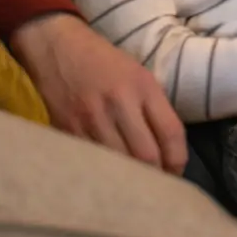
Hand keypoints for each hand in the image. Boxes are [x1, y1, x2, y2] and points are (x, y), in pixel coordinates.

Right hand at [10, 13, 186, 173]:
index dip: (178, 162)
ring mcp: (91, 119)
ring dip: (129, 181)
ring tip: (133, 188)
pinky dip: (103, 175)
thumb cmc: (104, 62)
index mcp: (144, 86)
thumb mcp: (138, 75)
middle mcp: (120, 103)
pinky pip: (92, 163)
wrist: (58, 48)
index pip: (171, 133)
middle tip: (156, 187)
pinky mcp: (67, 131)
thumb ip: (153, 109)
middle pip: (147, 156)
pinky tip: (107, 179)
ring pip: (119, 165)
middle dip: (155, 177)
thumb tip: (167, 152)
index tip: (176, 173)